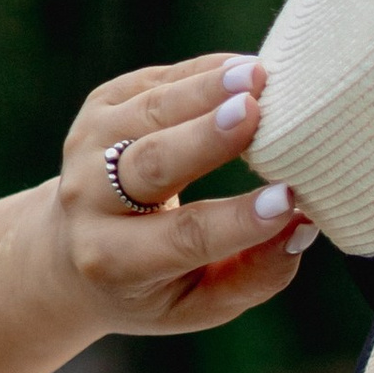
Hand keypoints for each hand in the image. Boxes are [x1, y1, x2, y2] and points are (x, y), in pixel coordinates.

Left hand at [45, 53, 313, 337]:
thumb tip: (302, 224)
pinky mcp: (100, 107)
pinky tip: (243, 70)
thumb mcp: (202, 302)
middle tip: (255, 113)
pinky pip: (152, 82)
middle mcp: (90, 201)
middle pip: (152, 163)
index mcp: (116, 260)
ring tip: (258, 76)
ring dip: (206, 90)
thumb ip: (255, 274)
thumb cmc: (157, 284)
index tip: (288, 199)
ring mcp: (88, 147)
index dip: (239, 220)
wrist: (71, 253)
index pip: (185, 237)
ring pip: (150, 110)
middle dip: (206, 137)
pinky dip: (202, 73)